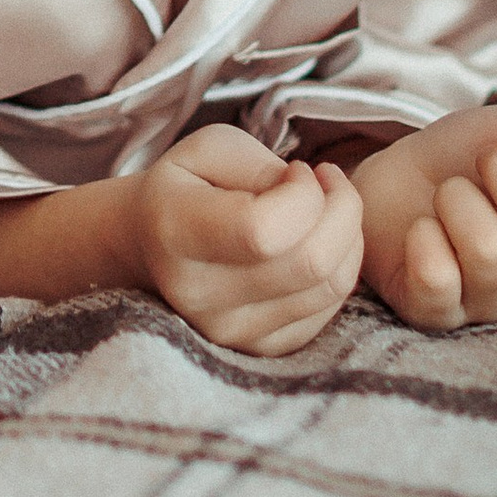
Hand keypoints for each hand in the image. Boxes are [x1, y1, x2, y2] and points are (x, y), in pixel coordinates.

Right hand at [129, 122, 367, 355]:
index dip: (303, 193)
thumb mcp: (208, 149)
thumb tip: (312, 200)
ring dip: (347, 235)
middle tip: (326, 180)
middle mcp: (200, 295)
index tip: (297, 169)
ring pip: (330, 286)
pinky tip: (318, 238)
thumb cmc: (186, 185)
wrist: (150, 244)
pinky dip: (342, 266)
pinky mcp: (260, 346)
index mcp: (176, 234)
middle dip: (341, 208)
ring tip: (326, 204)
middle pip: (311, 262)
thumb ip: (259, 166)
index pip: (266, 230)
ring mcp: (231, 330)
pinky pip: (330, 307)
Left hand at [352, 103, 496, 326]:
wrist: (393, 177)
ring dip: (457, 200)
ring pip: (490, 252)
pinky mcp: (436, 314)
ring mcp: (491, 302)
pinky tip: (422, 228)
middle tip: (485, 160)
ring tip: (449, 193)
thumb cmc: (469, 158)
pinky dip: (423, 238)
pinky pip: (438, 282)